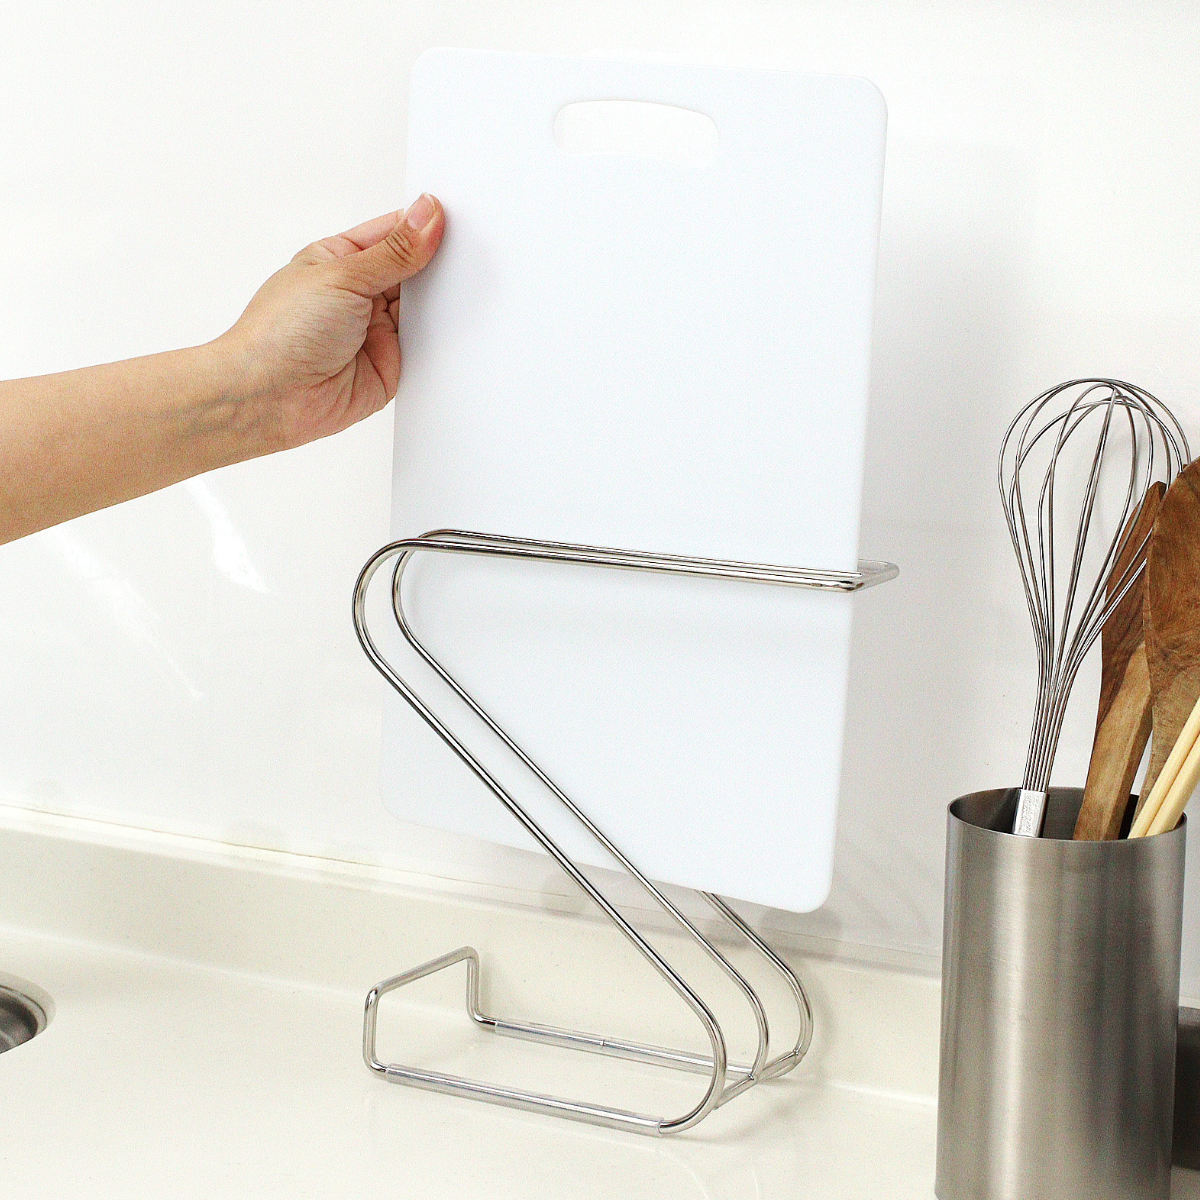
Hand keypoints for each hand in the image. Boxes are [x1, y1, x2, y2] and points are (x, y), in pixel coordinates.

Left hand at [216, 195, 444, 452]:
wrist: (271, 398)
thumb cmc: (281, 333)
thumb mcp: (343, 276)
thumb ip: (393, 251)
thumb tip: (426, 215)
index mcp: (341, 259)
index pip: (393, 232)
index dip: (423, 224)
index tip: (453, 219)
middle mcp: (361, 293)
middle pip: (414, 269)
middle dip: (437, 263)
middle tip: (467, 254)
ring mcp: (377, 329)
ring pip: (425, 308)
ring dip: (440, 301)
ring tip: (463, 289)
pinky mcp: (392, 364)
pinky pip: (427, 347)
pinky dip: (442, 338)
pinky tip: (456, 326)